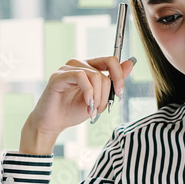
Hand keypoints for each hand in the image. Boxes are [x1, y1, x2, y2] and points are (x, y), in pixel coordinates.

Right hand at [21, 56, 135, 153]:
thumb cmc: (73, 111)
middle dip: (108, 94)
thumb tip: (130, 62)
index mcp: (90, 67)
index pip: (111, 60)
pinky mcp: (59, 76)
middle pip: (106, 71)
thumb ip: (113, 82)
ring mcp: (68, 68)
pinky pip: (81, 77)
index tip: (120, 94)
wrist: (54, 123)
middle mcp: (79, 64)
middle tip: (101, 109)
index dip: (120, 76)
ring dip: (98, 98)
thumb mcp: (99, 98)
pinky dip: (88, 93)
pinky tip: (86, 105)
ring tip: (91, 111)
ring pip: (96, 76)